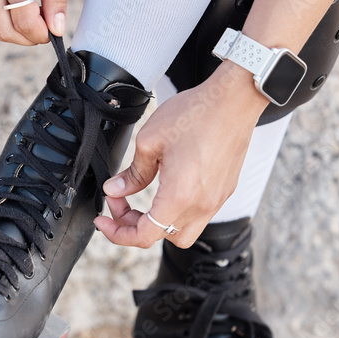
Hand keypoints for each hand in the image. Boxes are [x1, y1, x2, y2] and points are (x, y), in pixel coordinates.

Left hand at [94, 64, 267, 247]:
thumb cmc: (195, 114)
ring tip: (144, 202)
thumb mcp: (150, 141)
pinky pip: (199, 216)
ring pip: (182, 232)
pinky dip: (178, 213)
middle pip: (161, 237)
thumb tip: (115, 190)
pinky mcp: (224, 191)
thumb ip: (132, 173)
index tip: (104, 219)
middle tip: (120, 202)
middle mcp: (201, 206)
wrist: (234, 100)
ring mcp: (216, 200)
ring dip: (159, 224)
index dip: (118, 233)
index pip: (143, 236)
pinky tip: (168, 189)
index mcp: (179, 197)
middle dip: (134, 226)